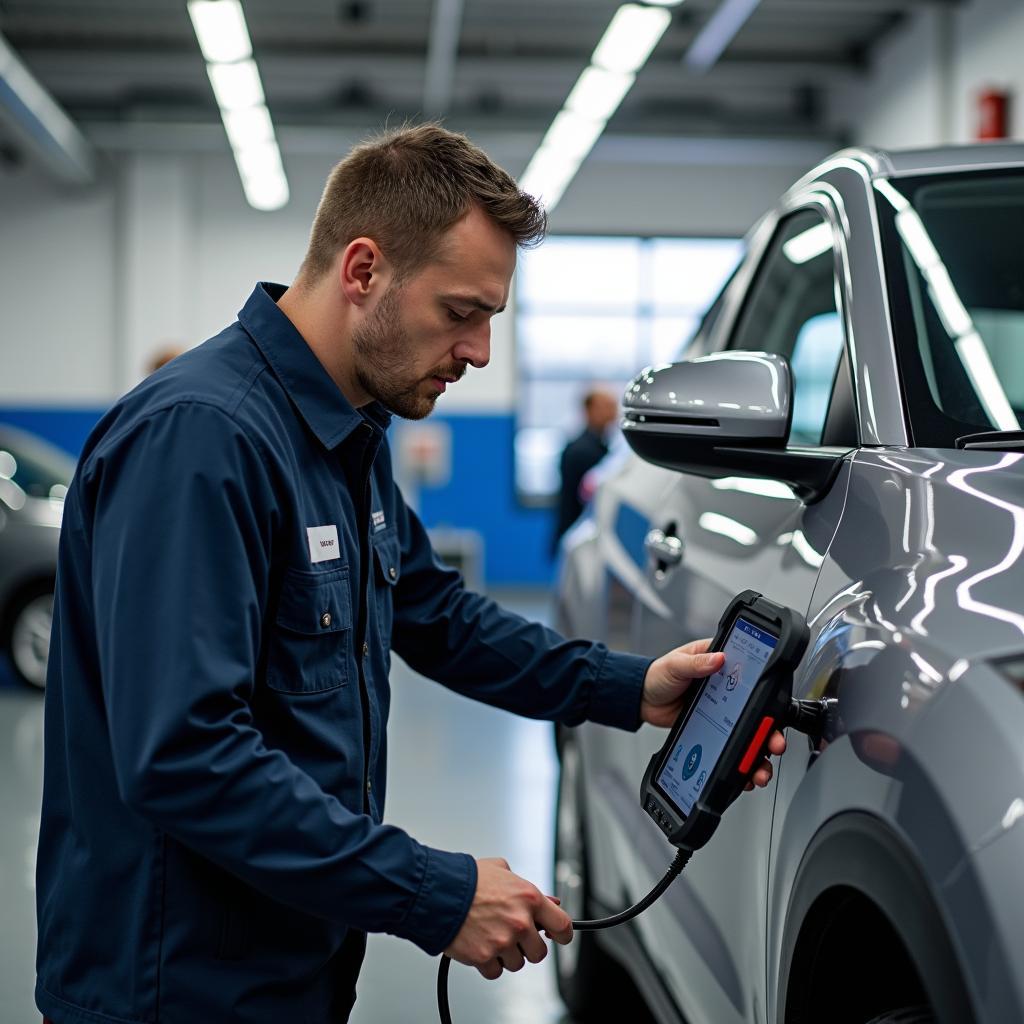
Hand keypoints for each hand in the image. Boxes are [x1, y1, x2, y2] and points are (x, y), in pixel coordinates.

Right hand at [445, 858, 572, 979]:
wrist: (438, 891)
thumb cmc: (467, 879)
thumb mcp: (502, 870)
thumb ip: (526, 887)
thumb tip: (548, 901)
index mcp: (529, 898)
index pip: (562, 925)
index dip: (563, 934)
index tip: (558, 936)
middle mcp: (520, 922)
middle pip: (539, 952)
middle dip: (528, 946)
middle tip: (514, 935)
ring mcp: (503, 942)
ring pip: (517, 963)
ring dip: (506, 954)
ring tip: (490, 935)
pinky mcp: (484, 957)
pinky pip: (495, 972)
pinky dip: (488, 963)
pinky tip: (480, 945)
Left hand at [641, 639, 785, 789]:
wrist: (643, 699)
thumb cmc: (659, 675)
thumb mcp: (676, 664)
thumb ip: (696, 662)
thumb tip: (719, 658)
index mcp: (723, 665)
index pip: (753, 678)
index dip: (769, 694)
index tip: (776, 709)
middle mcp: (729, 689)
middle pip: (758, 712)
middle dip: (770, 731)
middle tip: (774, 743)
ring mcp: (724, 711)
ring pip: (749, 733)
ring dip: (758, 752)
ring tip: (760, 768)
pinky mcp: (715, 729)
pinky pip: (732, 745)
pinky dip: (739, 760)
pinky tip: (743, 774)